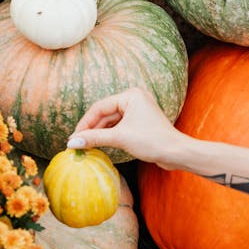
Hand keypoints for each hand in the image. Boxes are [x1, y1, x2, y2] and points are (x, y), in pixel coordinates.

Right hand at [67, 87, 185, 167]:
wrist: (177, 153)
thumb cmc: (152, 141)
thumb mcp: (120, 138)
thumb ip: (95, 138)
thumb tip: (72, 143)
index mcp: (130, 95)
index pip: (100, 107)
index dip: (85, 123)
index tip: (73, 137)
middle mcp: (134, 98)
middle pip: (105, 114)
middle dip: (92, 129)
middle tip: (76, 143)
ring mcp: (138, 110)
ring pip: (112, 121)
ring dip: (100, 133)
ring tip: (85, 146)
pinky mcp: (140, 122)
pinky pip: (120, 126)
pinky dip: (110, 135)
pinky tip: (99, 144)